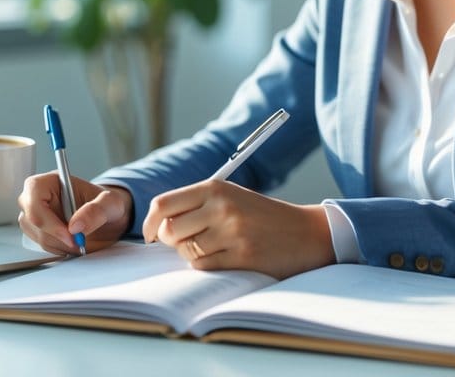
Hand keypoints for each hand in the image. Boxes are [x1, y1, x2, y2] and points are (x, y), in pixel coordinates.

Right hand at [18, 171, 132, 254]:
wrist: (109, 218)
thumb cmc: (108, 205)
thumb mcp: (111, 204)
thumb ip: (95, 211)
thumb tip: (75, 226)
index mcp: (52, 180)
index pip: (34, 194)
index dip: (47, 217)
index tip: (69, 233)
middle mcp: (39, 196)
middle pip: (31, 218)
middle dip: (56, 235)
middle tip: (79, 242)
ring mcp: (36, 214)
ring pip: (36, 234)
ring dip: (59, 244)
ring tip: (80, 240)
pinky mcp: (39, 231)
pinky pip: (42, 245)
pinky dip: (59, 249)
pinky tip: (73, 243)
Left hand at [141, 180, 334, 278]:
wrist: (304, 232)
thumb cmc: (260, 215)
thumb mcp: (230, 196)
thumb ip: (196, 204)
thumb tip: (156, 226)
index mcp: (214, 188)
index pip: (163, 204)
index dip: (149, 223)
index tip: (149, 235)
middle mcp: (221, 207)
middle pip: (169, 231)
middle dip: (170, 242)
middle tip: (184, 242)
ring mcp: (232, 232)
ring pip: (185, 251)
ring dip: (191, 254)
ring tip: (210, 248)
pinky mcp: (242, 256)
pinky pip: (204, 266)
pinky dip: (206, 266)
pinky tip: (222, 258)